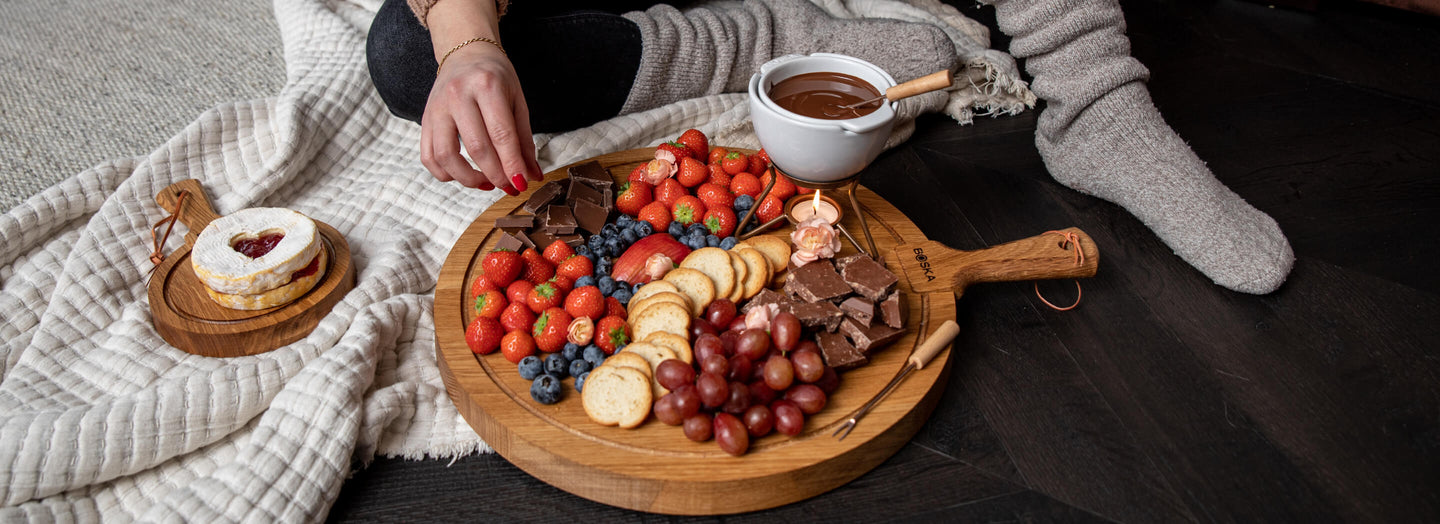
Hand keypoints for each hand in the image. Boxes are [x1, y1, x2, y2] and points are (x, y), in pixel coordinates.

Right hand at [419, 44, 541, 193]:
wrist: (466, 53)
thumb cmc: (495, 77)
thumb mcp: (517, 101)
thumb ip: (524, 140)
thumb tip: (532, 176)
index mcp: (487, 86)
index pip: (501, 134)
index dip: (512, 164)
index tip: (521, 183)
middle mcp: (458, 95)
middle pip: (477, 147)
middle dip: (496, 175)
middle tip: (509, 186)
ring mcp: (437, 108)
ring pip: (446, 156)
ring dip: (468, 179)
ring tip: (486, 183)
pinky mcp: (425, 120)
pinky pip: (428, 156)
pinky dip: (445, 174)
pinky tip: (463, 175)